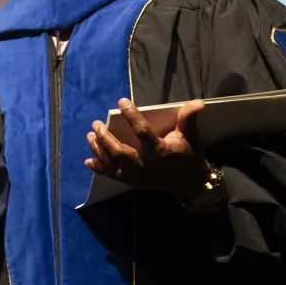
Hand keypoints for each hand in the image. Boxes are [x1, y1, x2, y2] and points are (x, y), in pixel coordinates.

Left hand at [84, 98, 209, 197]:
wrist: (190, 183)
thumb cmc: (188, 155)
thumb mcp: (190, 136)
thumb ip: (188, 119)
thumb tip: (197, 102)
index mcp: (160, 151)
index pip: (143, 132)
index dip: (132, 116)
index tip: (122, 101)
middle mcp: (146, 165)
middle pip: (120, 153)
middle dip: (106, 138)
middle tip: (96, 123)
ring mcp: (138, 176)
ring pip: (114, 164)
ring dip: (99, 150)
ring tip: (90, 135)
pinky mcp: (133, 182)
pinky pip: (114, 176)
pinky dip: (100, 169)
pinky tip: (88, 161)